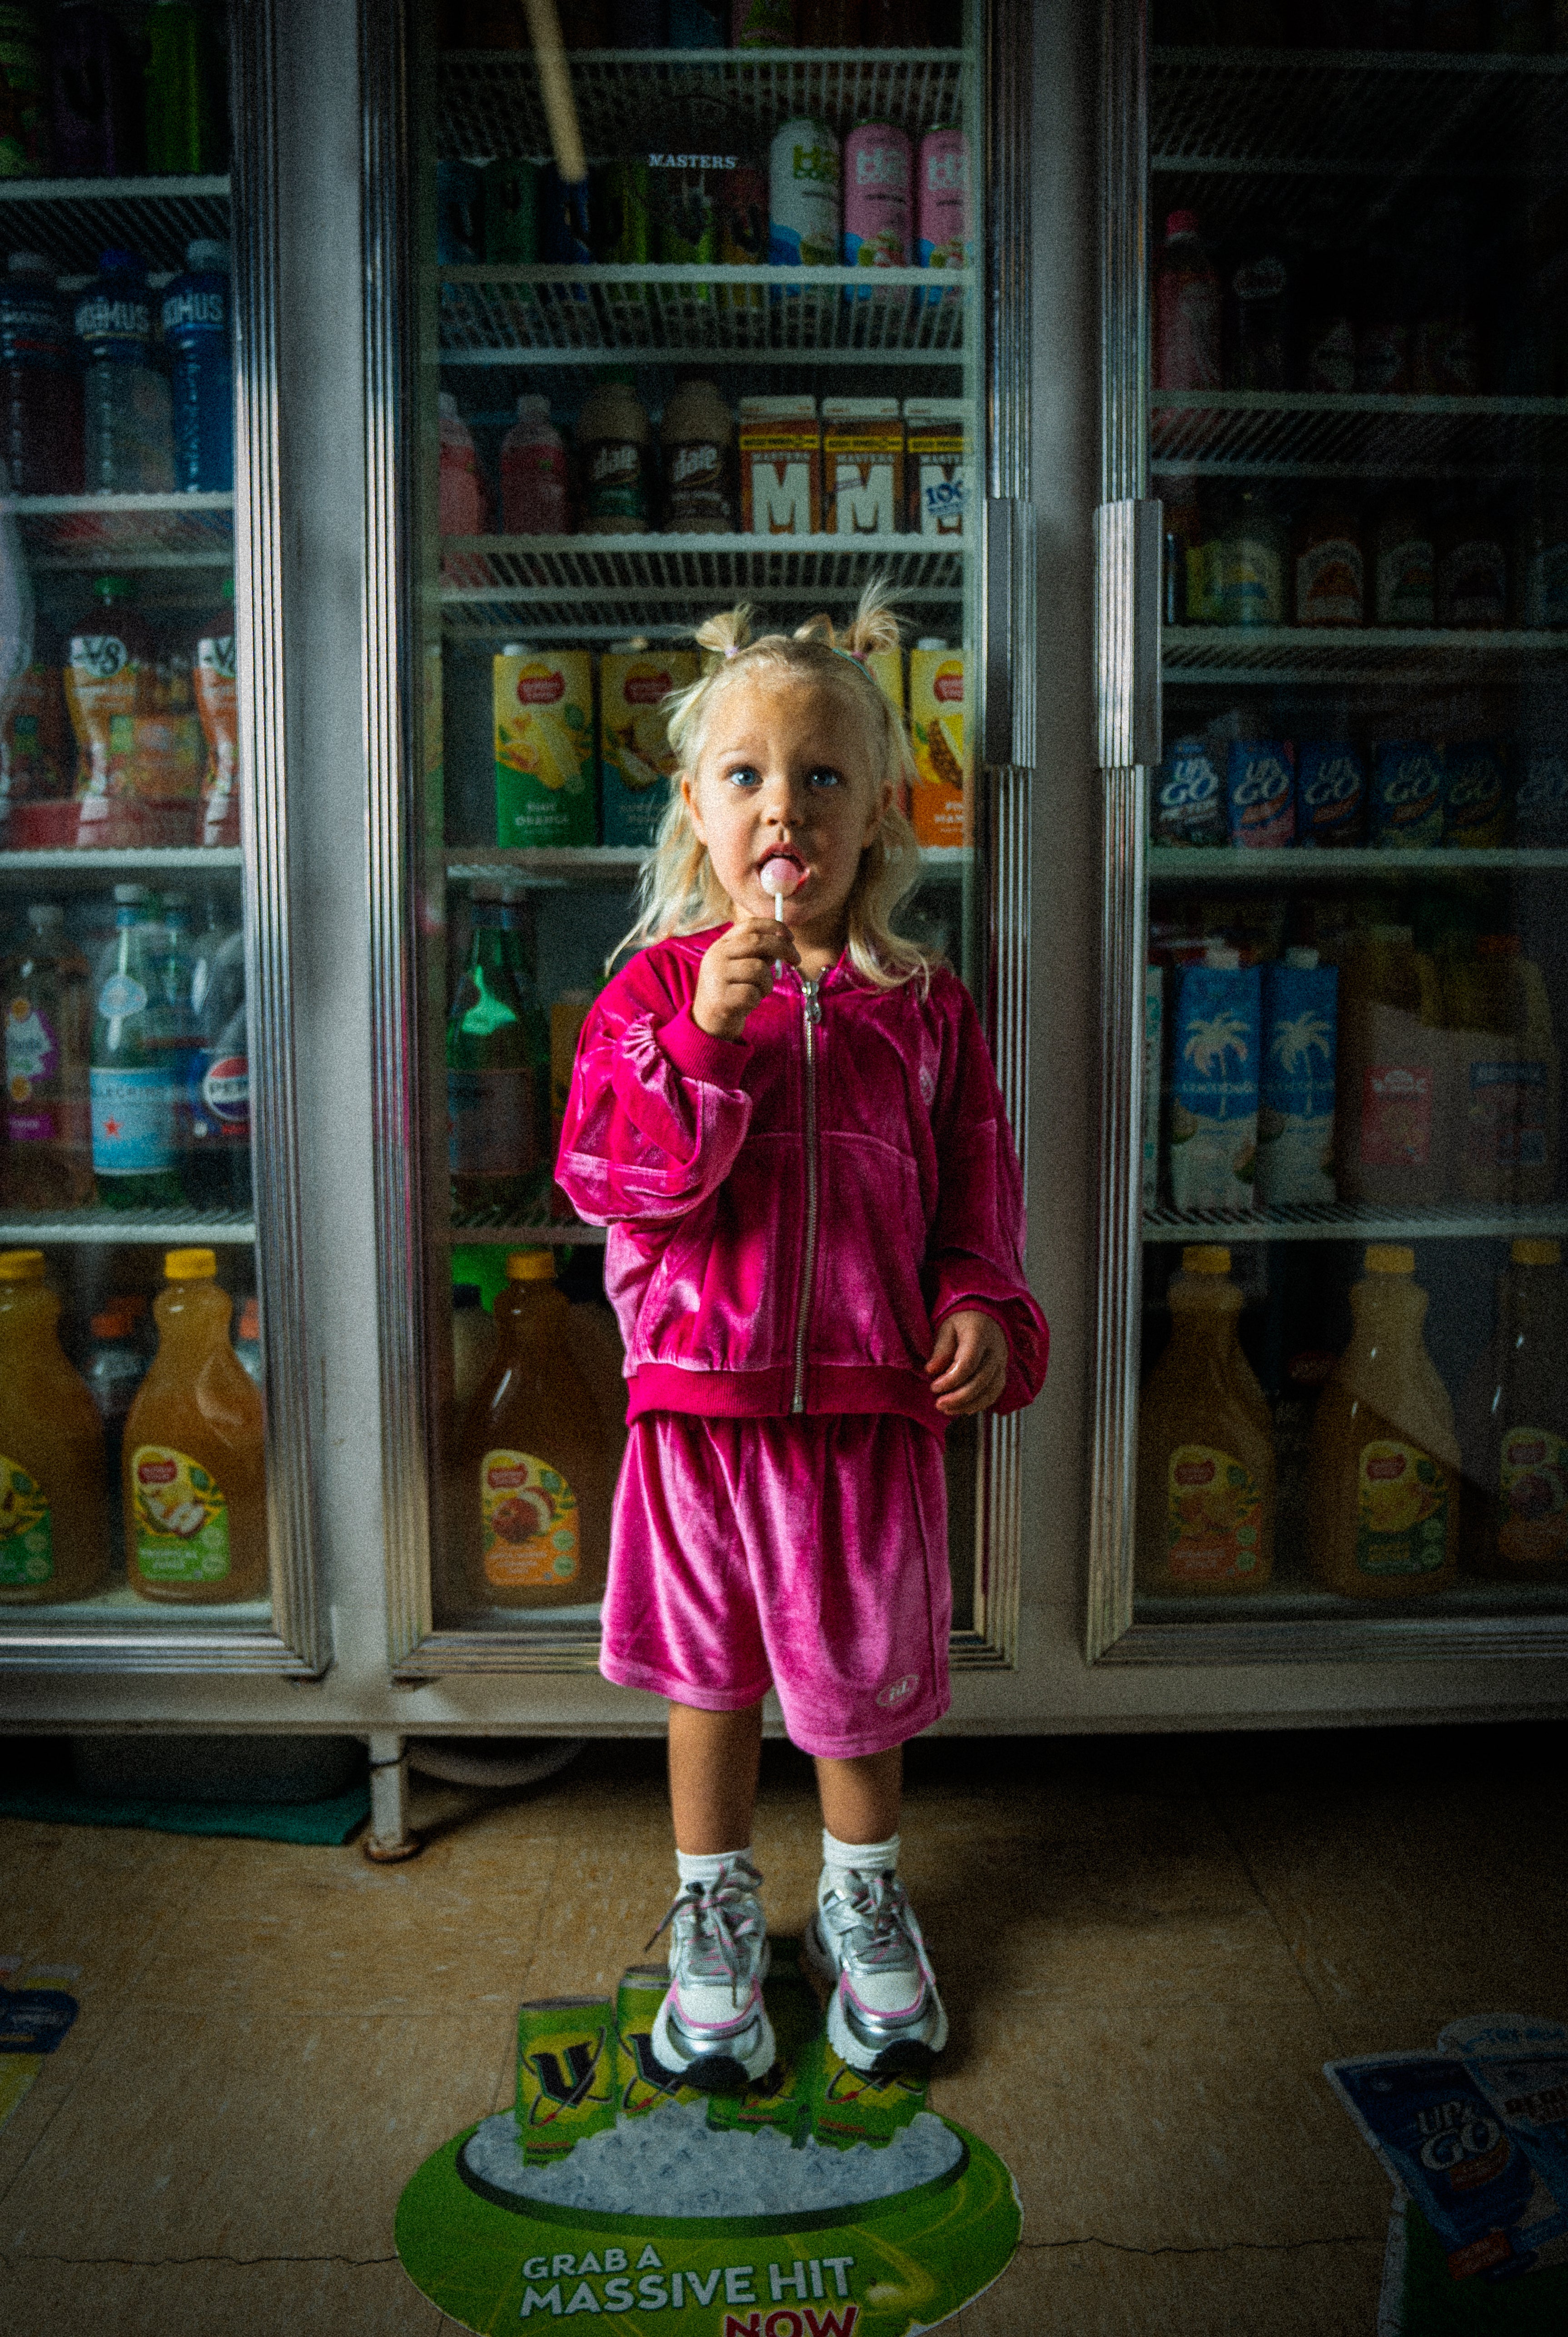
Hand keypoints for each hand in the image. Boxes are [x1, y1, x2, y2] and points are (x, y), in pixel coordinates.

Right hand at [692, 916, 799, 1041]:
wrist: (708, 1023)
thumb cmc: (731, 992)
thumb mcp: (740, 966)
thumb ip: (757, 953)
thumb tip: (782, 941)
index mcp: (721, 945)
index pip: (750, 925)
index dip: (774, 927)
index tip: (790, 937)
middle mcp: (716, 956)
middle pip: (758, 942)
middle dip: (783, 949)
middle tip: (796, 960)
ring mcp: (717, 977)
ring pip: (759, 969)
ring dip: (766, 983)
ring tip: (757, 992)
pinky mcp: (721, 998)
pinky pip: (753, 993)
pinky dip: (757, 1000)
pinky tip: (747, 1004)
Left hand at [925, 1309, 1007, 1416]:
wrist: (985, 1318)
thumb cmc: (962, 1323)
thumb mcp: (946, 1328)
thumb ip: (940, 1349)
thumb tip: (931, 1371)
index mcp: (979, 1334)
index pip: (968, 1362)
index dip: (951, 1379)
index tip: (934, 1387)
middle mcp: (995, 1350)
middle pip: (980, 1380)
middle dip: (958, 1397)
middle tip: (939, 1404)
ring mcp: (1001, 1363)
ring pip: (990, 1390)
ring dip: (968, 1404)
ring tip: (947, 1410)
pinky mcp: (1002, 1373)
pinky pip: (995, 1392)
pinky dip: (980, 1404)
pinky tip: (963, 1409)